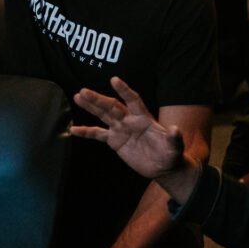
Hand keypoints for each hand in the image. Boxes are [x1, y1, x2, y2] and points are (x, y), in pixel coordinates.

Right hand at [71, 77, 185, 180]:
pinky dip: (86, 132)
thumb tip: (175, 130)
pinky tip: (73, 130)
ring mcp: (120, 129)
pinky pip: (98, 134)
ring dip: (90, 106)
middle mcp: (130, 120)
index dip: (124, 90)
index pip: (133, 100)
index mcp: (143, 118)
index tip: (114, 80)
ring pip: (103, 115)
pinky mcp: (114, 140)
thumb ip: (173, 139)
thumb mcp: (174, 148)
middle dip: (98, 99)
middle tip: (83, 91)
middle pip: (112, 106)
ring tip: (78, 96)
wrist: (162, 167)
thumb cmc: (170, 155)